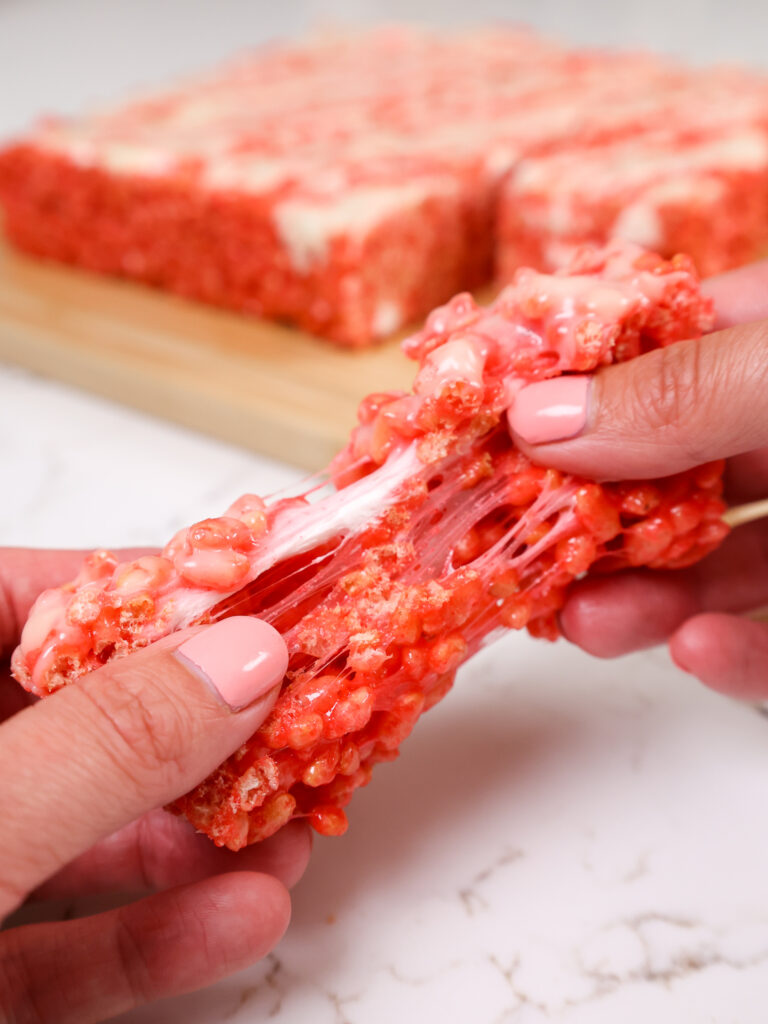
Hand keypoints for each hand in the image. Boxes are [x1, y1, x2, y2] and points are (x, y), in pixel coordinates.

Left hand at [0, 548, 310, 1022]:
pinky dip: (151, 932)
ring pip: (83, 831)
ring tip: (293, 832)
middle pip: (80, 717)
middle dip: (200, 730)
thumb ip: (104, 744)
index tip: (261, 603)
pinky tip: (238, 917)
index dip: (151, 591)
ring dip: (197, 838)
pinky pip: (63, 941)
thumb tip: (240, 663)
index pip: (32, 594)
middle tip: (303, 722)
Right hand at [507, 261, 767, 699]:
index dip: (551, 388)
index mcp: (763, 339)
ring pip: (710, 563)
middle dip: (582, 517)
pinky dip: (741, 658)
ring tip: (585, 625)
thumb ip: (684, 391)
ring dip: (644, 600)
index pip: (638, 351)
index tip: (468, 434)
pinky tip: (702, 652)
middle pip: (656, 472)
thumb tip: (537, 419)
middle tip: (511, 554)